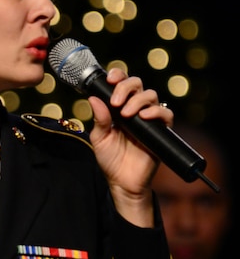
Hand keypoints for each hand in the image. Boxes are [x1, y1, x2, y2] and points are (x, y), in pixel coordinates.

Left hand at [88, 69, 173, 225]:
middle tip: (116, 101)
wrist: (123, 182)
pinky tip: (143, 117)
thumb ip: (99, 119)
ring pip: (151, 95)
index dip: (118, 76)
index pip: (122, 84)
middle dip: (126, 87)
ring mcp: (149, 118)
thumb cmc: (110, 160)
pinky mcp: (161, 130)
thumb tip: (93, 99)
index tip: (111, 78)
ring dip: (137, 100)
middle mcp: (135, 109)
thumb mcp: (99, 138)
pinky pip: (165, 113)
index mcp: (119, 108)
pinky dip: (155, 111)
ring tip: (126, 114)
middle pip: (137, 84)